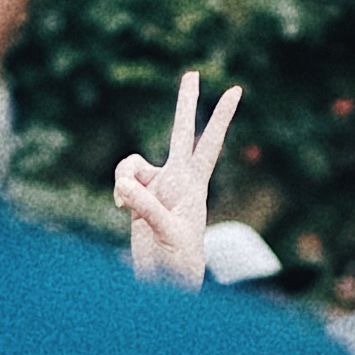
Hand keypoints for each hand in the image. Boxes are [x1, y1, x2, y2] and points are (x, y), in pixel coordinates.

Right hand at [111, 68, 242, 285]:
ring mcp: (157, 186)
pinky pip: (122, 179)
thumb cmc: (178, 261)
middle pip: (181, 132)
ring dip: (123, 177)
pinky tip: (121, 208)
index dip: (220, 116)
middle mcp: (177, 179)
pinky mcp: (138, 196)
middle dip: (185, 103)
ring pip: (132, 163)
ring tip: (125, 204)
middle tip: (193, 73)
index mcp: (193, 185)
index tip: (236, 90)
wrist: (164, 281)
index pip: (209, 143)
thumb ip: (144, 204)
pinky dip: (118, 190)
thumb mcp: (165, 232)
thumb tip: (123, 184)